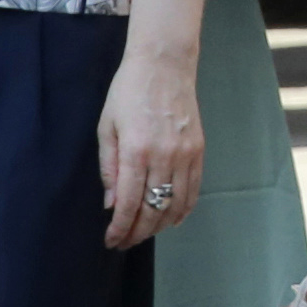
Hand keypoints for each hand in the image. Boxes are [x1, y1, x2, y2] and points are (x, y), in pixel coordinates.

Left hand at [98, 42, 205, 247]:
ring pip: (175, 205)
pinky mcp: (199, 150)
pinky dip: (183, 210)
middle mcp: (163, 157)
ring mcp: (185, 154)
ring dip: (159, 226)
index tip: (112, 241)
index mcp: (135, 151)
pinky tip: (171, 219)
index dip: (120, 228)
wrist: (164, 64)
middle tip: (125, 242)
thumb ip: (108, 168)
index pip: (128, 203)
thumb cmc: (128, 92)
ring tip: (145, 232)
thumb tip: (111, 204)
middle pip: (152, 210)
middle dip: (137, 232)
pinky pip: (193, 190)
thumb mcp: (107, 127)